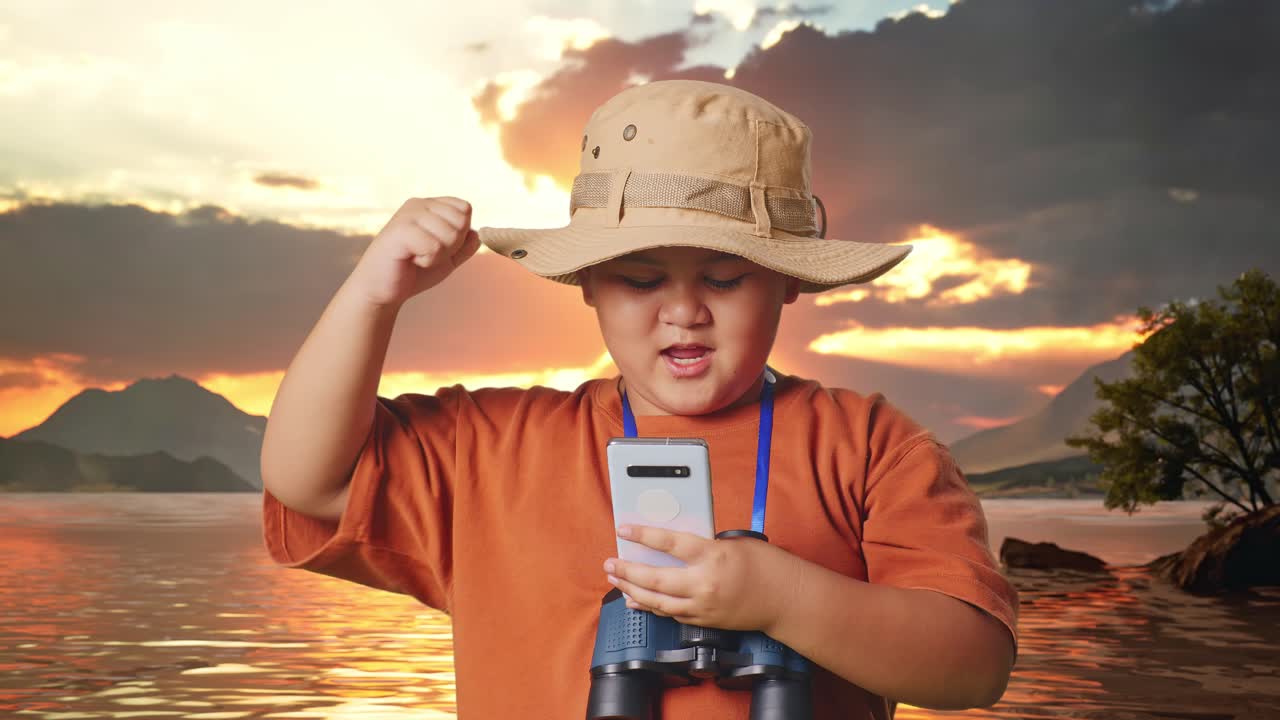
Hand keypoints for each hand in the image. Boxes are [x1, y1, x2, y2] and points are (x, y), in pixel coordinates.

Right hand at [348, 196, 480, 307]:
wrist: (381, 290)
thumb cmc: (413, 271)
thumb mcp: (447, 259)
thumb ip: (465, 246)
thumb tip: (477, 233)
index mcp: (429, 206)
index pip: (465, 209)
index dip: (460, 234)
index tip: (438, 246)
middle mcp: (418, 204)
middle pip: (461, 220)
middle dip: (451, 246)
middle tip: (426, 253)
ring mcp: (408, 215)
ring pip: (450, 234)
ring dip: (438, 255)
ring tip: (417, 256)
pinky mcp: (399, 231)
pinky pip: (434, 246)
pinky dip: (427, 260)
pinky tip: (410, 260)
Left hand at [602, 525, 803, 632]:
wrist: (785, 599)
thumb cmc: (764, 565)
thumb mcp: (733, 542)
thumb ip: (703, 544)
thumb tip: (674, 545)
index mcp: (712, 556)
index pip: (669, 543)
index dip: (643, 535)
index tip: (624, 529)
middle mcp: (704, 583)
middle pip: (655, 579)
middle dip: (627, 571)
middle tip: (610, 563)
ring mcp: (703, 606)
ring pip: (657, 601)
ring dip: (632, 590)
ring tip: (616, 580)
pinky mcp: (704, 620)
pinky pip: (670, 613)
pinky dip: (650, 606)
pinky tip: (636, 600)